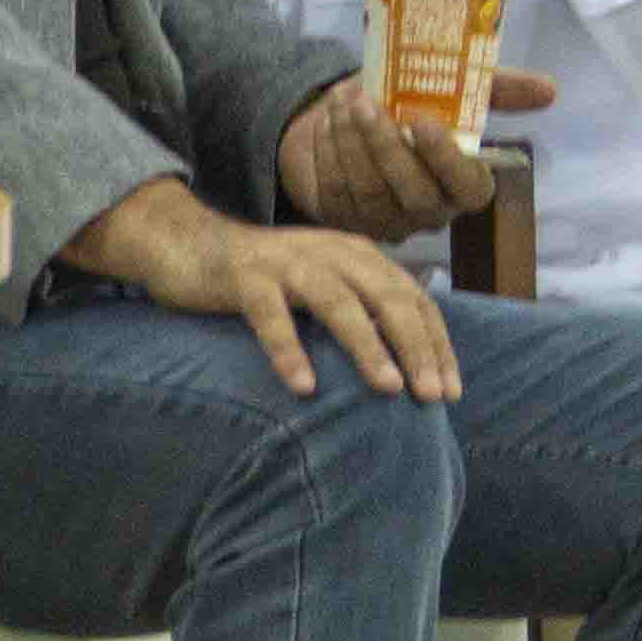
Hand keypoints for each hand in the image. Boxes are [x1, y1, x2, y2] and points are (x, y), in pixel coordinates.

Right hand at [60, 178, 463, 400]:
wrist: (189, 244)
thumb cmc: (268, 280)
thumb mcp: (325, 287)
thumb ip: (364, 310)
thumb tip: (410, 366)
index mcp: (360, 256)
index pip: (413, 300)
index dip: (437, 344)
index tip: (452, 391)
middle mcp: (332, 253)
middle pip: (387, 298)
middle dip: (416, 347)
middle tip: (433, 397)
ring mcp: (288, 262)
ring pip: (338, 302)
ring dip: (368, 346)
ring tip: (389, 388)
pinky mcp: (245, 277)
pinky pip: (270, 315)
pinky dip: (289, 350)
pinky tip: (304, 386)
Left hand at [280, 66, 554, 238]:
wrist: (349, 120)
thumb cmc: (409, 106)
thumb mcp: (454, 92)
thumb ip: (499, 90)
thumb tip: (550, 88)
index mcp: (464, 185)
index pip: (467, 188)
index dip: (446, 159)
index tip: (422, 120)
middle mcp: (429, 212)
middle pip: (413, 193)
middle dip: (386, 147)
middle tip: (366, 103)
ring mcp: (386, 221)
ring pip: (370, 190)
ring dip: (352, 143)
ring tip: (343, 100)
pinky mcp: (346, 220)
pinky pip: (337, 189)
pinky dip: (329, 150)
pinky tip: (327, 120)